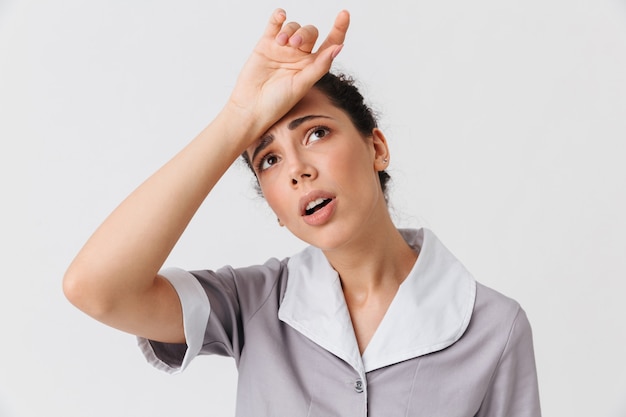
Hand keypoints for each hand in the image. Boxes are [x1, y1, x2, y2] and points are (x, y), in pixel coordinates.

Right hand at [227, 9, 349, 137]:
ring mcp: (283, 49)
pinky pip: (275, 24)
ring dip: (290, 30)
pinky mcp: (266, 44)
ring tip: (281, 43)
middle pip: (310, 33)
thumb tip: (339, 47)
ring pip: (293, 27)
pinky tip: (281, 16)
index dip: (339, 29)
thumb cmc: (278, 102)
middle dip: (304, 34)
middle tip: (294, 44)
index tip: (344, 14)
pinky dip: (278, 17)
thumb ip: (319, 65)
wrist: (252, 107)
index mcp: (313, 66)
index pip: (330, 43)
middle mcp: (299, 56)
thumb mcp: (302, 84)